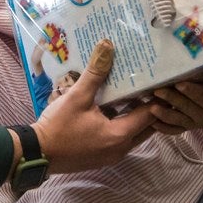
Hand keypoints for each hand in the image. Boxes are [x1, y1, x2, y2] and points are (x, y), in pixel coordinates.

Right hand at [31, 40, 155, 174]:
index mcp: (119, 135)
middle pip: (147, 126)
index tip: (164, 80)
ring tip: (140, 92)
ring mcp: (112, 155)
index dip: (158, 97)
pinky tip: (118, 107)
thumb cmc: (58, 127)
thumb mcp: (77, 97)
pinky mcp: (103, 156)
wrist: (37, 154)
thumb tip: (107, 45)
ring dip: (138, 116)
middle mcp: (121, 148)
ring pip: (135, 134)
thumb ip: (95, 72)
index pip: (150, 114)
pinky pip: (122, 139)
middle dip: (152, 107)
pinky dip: (125, 124)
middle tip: (157, 85)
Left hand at [147, 78, 202, 134]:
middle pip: (186, 108)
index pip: (202, 97)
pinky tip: (152, 122)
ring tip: (152, 107)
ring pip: (178, 120)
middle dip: (172, 99)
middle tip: (158, 91)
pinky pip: (176, 130)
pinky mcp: (190, 126)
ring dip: (164, 115)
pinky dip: (164, 128)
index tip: (180, 84)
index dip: (191, 91)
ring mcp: (196, 123)